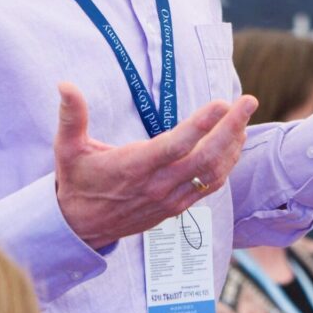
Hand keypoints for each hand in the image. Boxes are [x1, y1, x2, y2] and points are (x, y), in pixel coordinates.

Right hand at [53, 83, 257, 249]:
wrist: (80, 229)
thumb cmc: (76, 182)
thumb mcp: (67, 148)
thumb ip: (71, 116)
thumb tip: (64, 84)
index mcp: (134, 167)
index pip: (175, 146)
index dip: (201, 125)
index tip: (221, 103)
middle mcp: (157, 185)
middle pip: (204, 159)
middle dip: (230, 129)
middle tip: (248, 101)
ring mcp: (170, 199)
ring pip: (212, 174)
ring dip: (233, 145)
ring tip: (244, 117)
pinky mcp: (176, 207)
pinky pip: (209, 186)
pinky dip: (226, 164)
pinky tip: (234, 144)